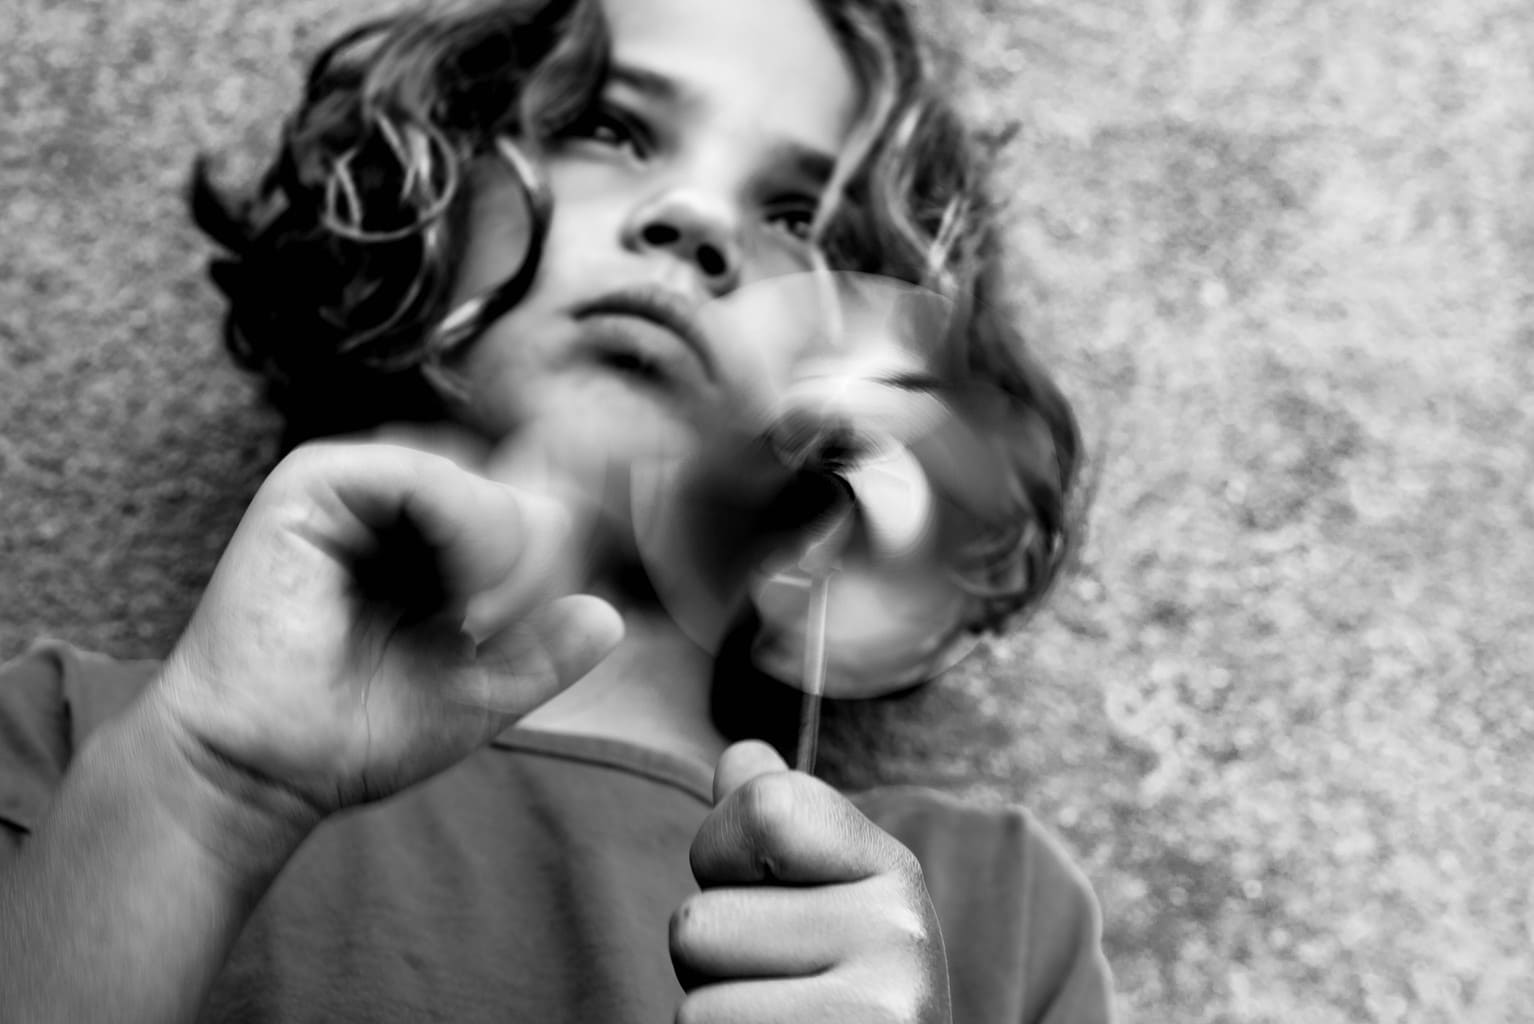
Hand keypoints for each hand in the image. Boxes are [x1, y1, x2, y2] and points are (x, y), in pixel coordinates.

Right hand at [153, 440, 621, 831]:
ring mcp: (357, 482)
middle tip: (496, 625)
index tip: (526, 623)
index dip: (559, 558)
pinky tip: (452, 590)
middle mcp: (397, 500)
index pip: (536, 504)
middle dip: (537, 562)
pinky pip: (426, 473)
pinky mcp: (314, 481)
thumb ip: (543, 653)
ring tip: (469, 616)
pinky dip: (463, 530)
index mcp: (433, 537)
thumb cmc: (356, 732)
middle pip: (523, 487)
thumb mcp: (480, 692)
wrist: (264, 771)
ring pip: (485, 477)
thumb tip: (611, 617)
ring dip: (502, 553)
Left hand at [671, 741, 951, 1022]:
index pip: (762, 806)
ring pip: (695, 1007)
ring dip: (717, 1023)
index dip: (719, 854)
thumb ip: (777, 828)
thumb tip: (740, 755)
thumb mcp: (820, 903)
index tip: (762, 896)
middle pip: (700, 923)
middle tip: (777, 994)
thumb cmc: (830, 998)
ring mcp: (883, 1016)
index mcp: (892, 870)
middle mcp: (905, 935)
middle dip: (711, 967)